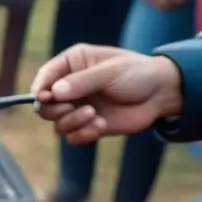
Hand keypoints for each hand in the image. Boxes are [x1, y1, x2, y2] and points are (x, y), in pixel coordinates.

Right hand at [31, 44, 182, 142]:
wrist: (162, 94)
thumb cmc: (137, 73)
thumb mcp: (111, 71)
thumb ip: (82, 81)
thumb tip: (54, 92)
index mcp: (72, 64)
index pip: (45, 76)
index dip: (39, 88)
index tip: (43, 97)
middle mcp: (70, 87)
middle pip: (45, 104)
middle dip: (55, 110)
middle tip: (71, 108)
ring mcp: (78, 107)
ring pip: (57, 123)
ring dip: (72, 122)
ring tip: (93, 116)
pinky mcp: (87, 124)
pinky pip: (72, 136)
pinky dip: (83, 134)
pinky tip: (100, 126)